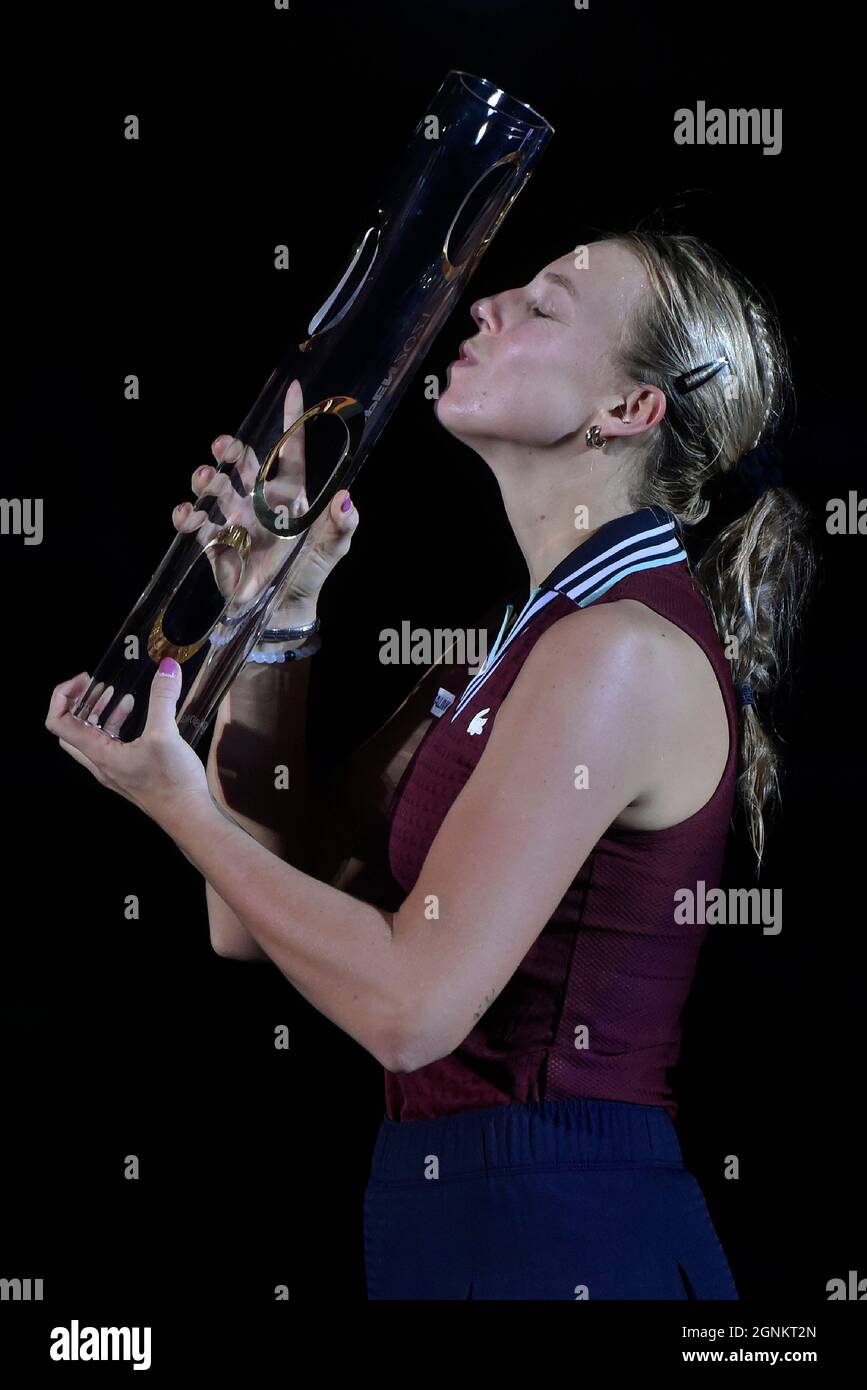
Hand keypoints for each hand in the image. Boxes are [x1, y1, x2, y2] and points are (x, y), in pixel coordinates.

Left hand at [45, 663, 210, 829]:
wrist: (188, 817)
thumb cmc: (171, 783)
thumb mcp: (165, 736)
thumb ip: (162, 699)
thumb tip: (166, 667)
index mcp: (98, 754)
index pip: (58, 723)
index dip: (63, 696)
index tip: (85, 680)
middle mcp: (99, 764)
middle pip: (70, 730)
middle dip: (78, 704)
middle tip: (94, 686)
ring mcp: (113, 770)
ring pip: (91, 738)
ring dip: (99, 713)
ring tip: (117, 695)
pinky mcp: (129, 773)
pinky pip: (111, 745)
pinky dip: (116, 725)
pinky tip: (137, 715)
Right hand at [171, 379, 359, 611]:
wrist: (282, 611)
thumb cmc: (309, 573)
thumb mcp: (332, 549)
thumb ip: (342, 525)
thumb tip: (345, 498)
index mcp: (290, 496)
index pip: (291, 451)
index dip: (293, 421)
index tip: (293, 390)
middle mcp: (260, 502)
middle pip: (243, 464)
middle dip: (231, 450)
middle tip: (223, 446)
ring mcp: (236, 520)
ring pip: (216, 489)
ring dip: (207, 480)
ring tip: (205, 479)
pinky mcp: (216, 543)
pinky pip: (197, 524)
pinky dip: (187, 516)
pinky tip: (187, 512)